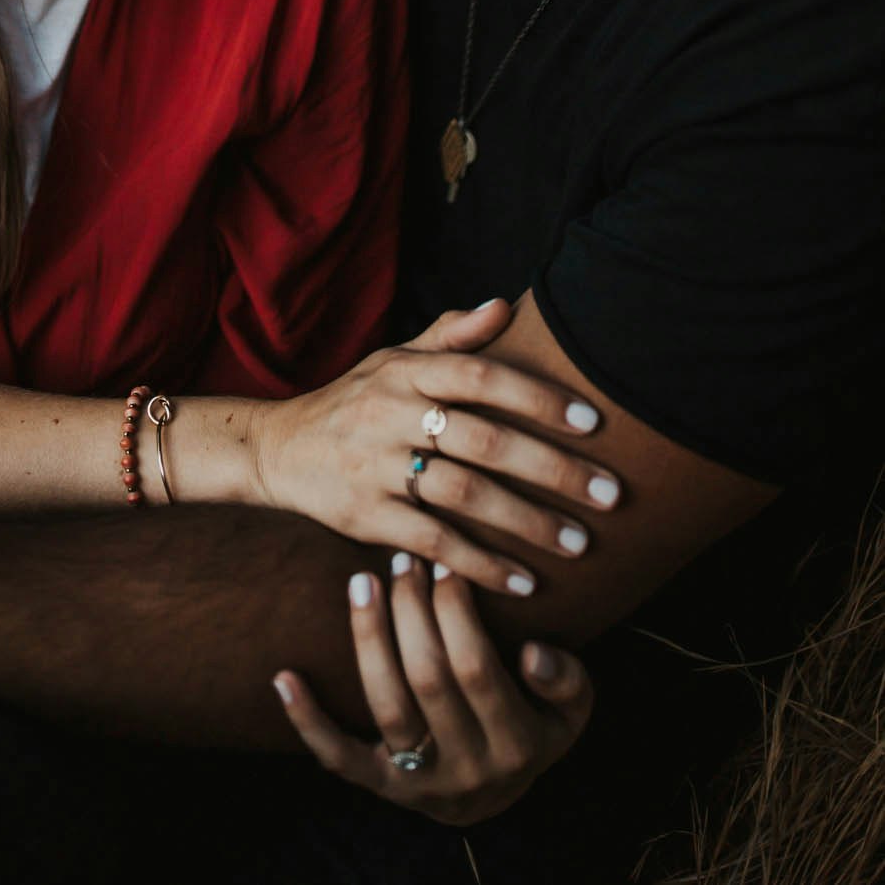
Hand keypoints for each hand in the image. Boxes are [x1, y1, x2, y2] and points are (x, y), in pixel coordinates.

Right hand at [250, 301, 620, 592]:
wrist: (276, 448)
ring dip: (528, 522)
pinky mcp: (364, 515)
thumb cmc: (351, 401)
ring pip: (464, 495)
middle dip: (553, 469)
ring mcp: (375, 466)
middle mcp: (390, 413)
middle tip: (610, 494)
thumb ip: (449, 335)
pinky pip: (433, 543)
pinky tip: (524, 581)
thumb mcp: (391, 359)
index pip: (481, 376)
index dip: (538, 396)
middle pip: (484, 439)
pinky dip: (482, 564)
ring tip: (580, 544)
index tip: (593, 422)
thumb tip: (504, 306)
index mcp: (405, 372)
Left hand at [274, 556, 593, 824]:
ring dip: (369, 638)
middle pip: (428, 678)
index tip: (444, 563)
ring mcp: (420, 783)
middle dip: (412, 610)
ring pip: (387, 705)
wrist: (496, 795)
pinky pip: (339, 757)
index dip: (457, 613)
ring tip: (363, 582)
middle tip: (402, 559)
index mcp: (515, 745)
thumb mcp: (570, 711)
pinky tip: (284, 678)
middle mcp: (466, 768)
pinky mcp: (381, 788)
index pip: (477, 668)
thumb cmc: (532, 726)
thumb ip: (566, 681)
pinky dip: (308, 720)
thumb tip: (533, 654)